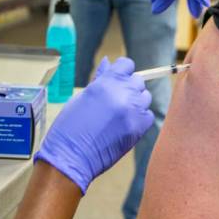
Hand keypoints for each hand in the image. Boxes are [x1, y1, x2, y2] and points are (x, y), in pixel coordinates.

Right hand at [35, 57, 152, 193]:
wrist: (71, 156)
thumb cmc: (70, 126)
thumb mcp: (82, 96)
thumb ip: (100, 79)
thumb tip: (107, 62)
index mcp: (107, 82)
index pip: (127, 64)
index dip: (121, 72)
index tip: (116, 80)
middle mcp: (123, 94)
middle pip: (138, 81)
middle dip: (128, 87)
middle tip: (115, 100)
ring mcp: (134, 111)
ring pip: (145, 98)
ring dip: (135, 102)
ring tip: (119, 114)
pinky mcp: (139, 129)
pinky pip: (148, 116)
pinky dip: (140, 118)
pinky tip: (125, 124)